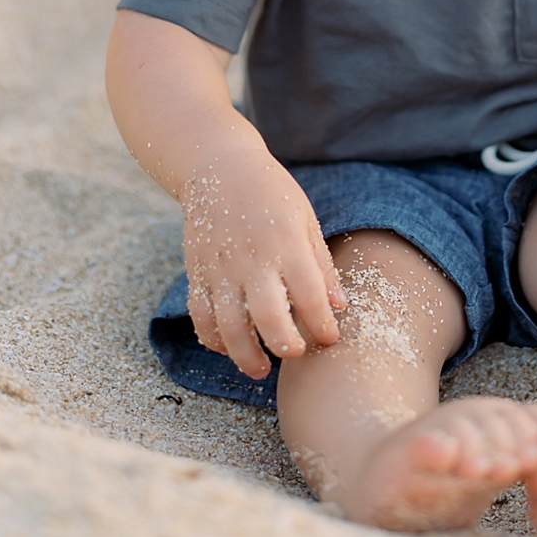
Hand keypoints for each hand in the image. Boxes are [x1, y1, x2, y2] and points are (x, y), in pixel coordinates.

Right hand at [180, 146, 346, 379]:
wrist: (219, 167)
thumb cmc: (271, 192)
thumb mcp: (305, 219)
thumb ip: (321, 264)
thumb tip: (339, 306)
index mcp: (286, 244)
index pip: (310, 296)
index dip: (322, 325)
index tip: (329, 338)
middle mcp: (252, 259)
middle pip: (268, 317)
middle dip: (285, 345)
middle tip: (296, 355)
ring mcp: (221, 268)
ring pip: (229, 325)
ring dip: (245, 354)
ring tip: (261, 369)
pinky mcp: (197, 272)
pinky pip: (201, 315)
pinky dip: (213, 338)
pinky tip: (228, 348)